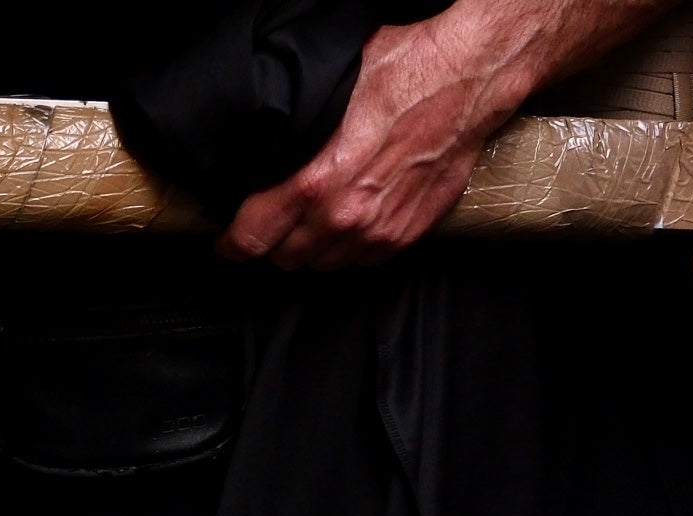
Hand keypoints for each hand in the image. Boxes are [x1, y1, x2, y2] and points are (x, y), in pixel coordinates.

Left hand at [223, 8, 536, 267]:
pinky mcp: (405, 235)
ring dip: (312, 249)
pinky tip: (349, 223)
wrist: (465, 82)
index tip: (226, 242)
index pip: (251, 238)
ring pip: (323, 265)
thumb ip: (291, 139)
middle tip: (273, 224)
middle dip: (274, 244)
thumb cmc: (399, 75)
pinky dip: (349, 249)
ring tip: (312, 224)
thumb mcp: (326, 99)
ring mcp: (376, 232)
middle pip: (285, 259)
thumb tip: (262, 153)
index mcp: (314, 185)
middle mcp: (343, 218)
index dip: (231, 244)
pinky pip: (361, 261)